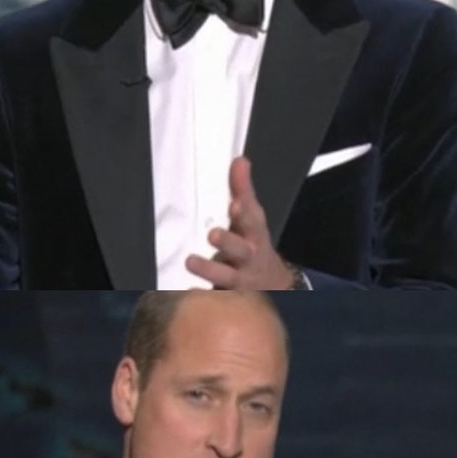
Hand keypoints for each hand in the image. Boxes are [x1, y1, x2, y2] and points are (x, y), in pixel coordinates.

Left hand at [185, 157, 295, 289]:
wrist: (270, 284)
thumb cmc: (252, 243)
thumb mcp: (251, 218)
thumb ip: (242, 190)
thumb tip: (239, 160)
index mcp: (254, 235)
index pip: (251, 222)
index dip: (244, 213)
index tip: (235, 204)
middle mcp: (249, 257)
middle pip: (240, 250)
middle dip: (228, 242)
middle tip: (212, 234)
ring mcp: (239, 280)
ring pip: (226, 276)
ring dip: (208, 270)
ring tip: (189, 261)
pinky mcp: (226, 296)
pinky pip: (214, 297)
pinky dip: (202, 296)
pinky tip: (186, 290)